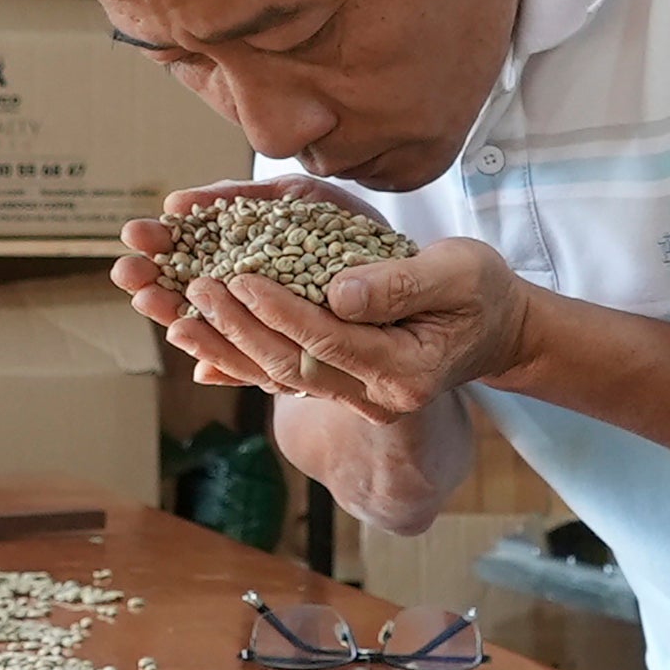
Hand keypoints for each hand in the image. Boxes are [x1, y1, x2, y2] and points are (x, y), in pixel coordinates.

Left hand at [114, 181, 474, 404]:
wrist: (495, 329)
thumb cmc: (481, 291)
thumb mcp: (458, 273)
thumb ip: (401, 282)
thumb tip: (338, 291)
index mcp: (406, 371)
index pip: (330, 341)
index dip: (280, 311)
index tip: (238, 278)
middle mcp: (376, 394)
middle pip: (294, 365)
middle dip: (238, 327)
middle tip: (193, 289)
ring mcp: (356, 396)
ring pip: (279, 376)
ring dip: (224, 347)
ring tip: (175, 317)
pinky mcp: (339, 383)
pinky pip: (281, 376)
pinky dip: (237, 359)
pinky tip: (196, 345)